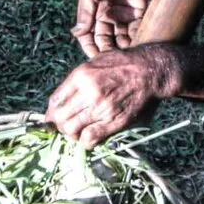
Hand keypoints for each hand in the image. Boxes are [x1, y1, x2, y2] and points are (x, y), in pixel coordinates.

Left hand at [46, 49, 171, 146]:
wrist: (152, 70)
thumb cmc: (124, 64)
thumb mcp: (96, 62)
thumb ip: (77, 80)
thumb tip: (61, 100)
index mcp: (81, 76)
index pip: (55, 101)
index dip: (51, 113)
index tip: (54, 119)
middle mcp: (89, 92)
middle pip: (60, 118)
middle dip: (60, 126)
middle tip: (67, 127)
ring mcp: (102, 108)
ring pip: (71, 130)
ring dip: (72, 134)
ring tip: (79, 132)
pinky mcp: (115, 121)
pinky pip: (90, 138)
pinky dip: (86, 141)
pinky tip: (90, 138)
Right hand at [74, 0, 155, 54]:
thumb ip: (85, 12)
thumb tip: (77, 33)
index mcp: (94, 10)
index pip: (89, 34)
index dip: (90, 46)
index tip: (92, 58)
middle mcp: (108, 15)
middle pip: (105, 38)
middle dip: (106, 50)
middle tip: (109, 60)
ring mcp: (124, 14)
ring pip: (121, 37)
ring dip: (120, 47)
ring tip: (122, 57)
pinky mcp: (139, 11)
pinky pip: (136, 29)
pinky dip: (134, 38)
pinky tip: (134, 47)